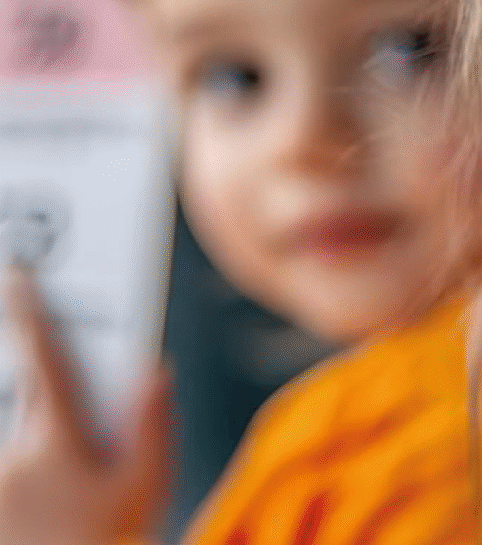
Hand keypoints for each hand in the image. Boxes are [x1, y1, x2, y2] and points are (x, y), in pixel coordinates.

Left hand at [0, 262, 173, 544]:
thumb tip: (154, 368)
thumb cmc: (112, 540)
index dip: (32, 314)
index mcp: (56, 446)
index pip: (45, 363)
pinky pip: (10, 458)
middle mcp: (11, 459)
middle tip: (53, 343)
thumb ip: (153, 424)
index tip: (19, 275)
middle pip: (28, 391)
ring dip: (41, 419)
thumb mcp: (149, 485)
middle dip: (44, 371)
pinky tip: (53, 485)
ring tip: (77, 460)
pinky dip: (30, 453)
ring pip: (18, 424)